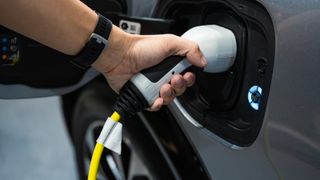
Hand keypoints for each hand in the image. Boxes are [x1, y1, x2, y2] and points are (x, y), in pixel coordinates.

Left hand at [92, 25, 206, 110]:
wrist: (119, 56)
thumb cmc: (140, 48)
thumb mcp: (170, 42)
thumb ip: (190, 49)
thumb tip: (203, 62)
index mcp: (170, 63)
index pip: (187, 76)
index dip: (189, 79)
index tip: (186, 75)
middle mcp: (162, 75)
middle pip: (179, 89)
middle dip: (179, 87)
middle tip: (173, 79)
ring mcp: (152, 86)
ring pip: (168, 99)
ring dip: (168, 95)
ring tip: (162, 87)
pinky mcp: (143, 95)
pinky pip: (154, 106)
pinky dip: (156, 104)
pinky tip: (155, 98)